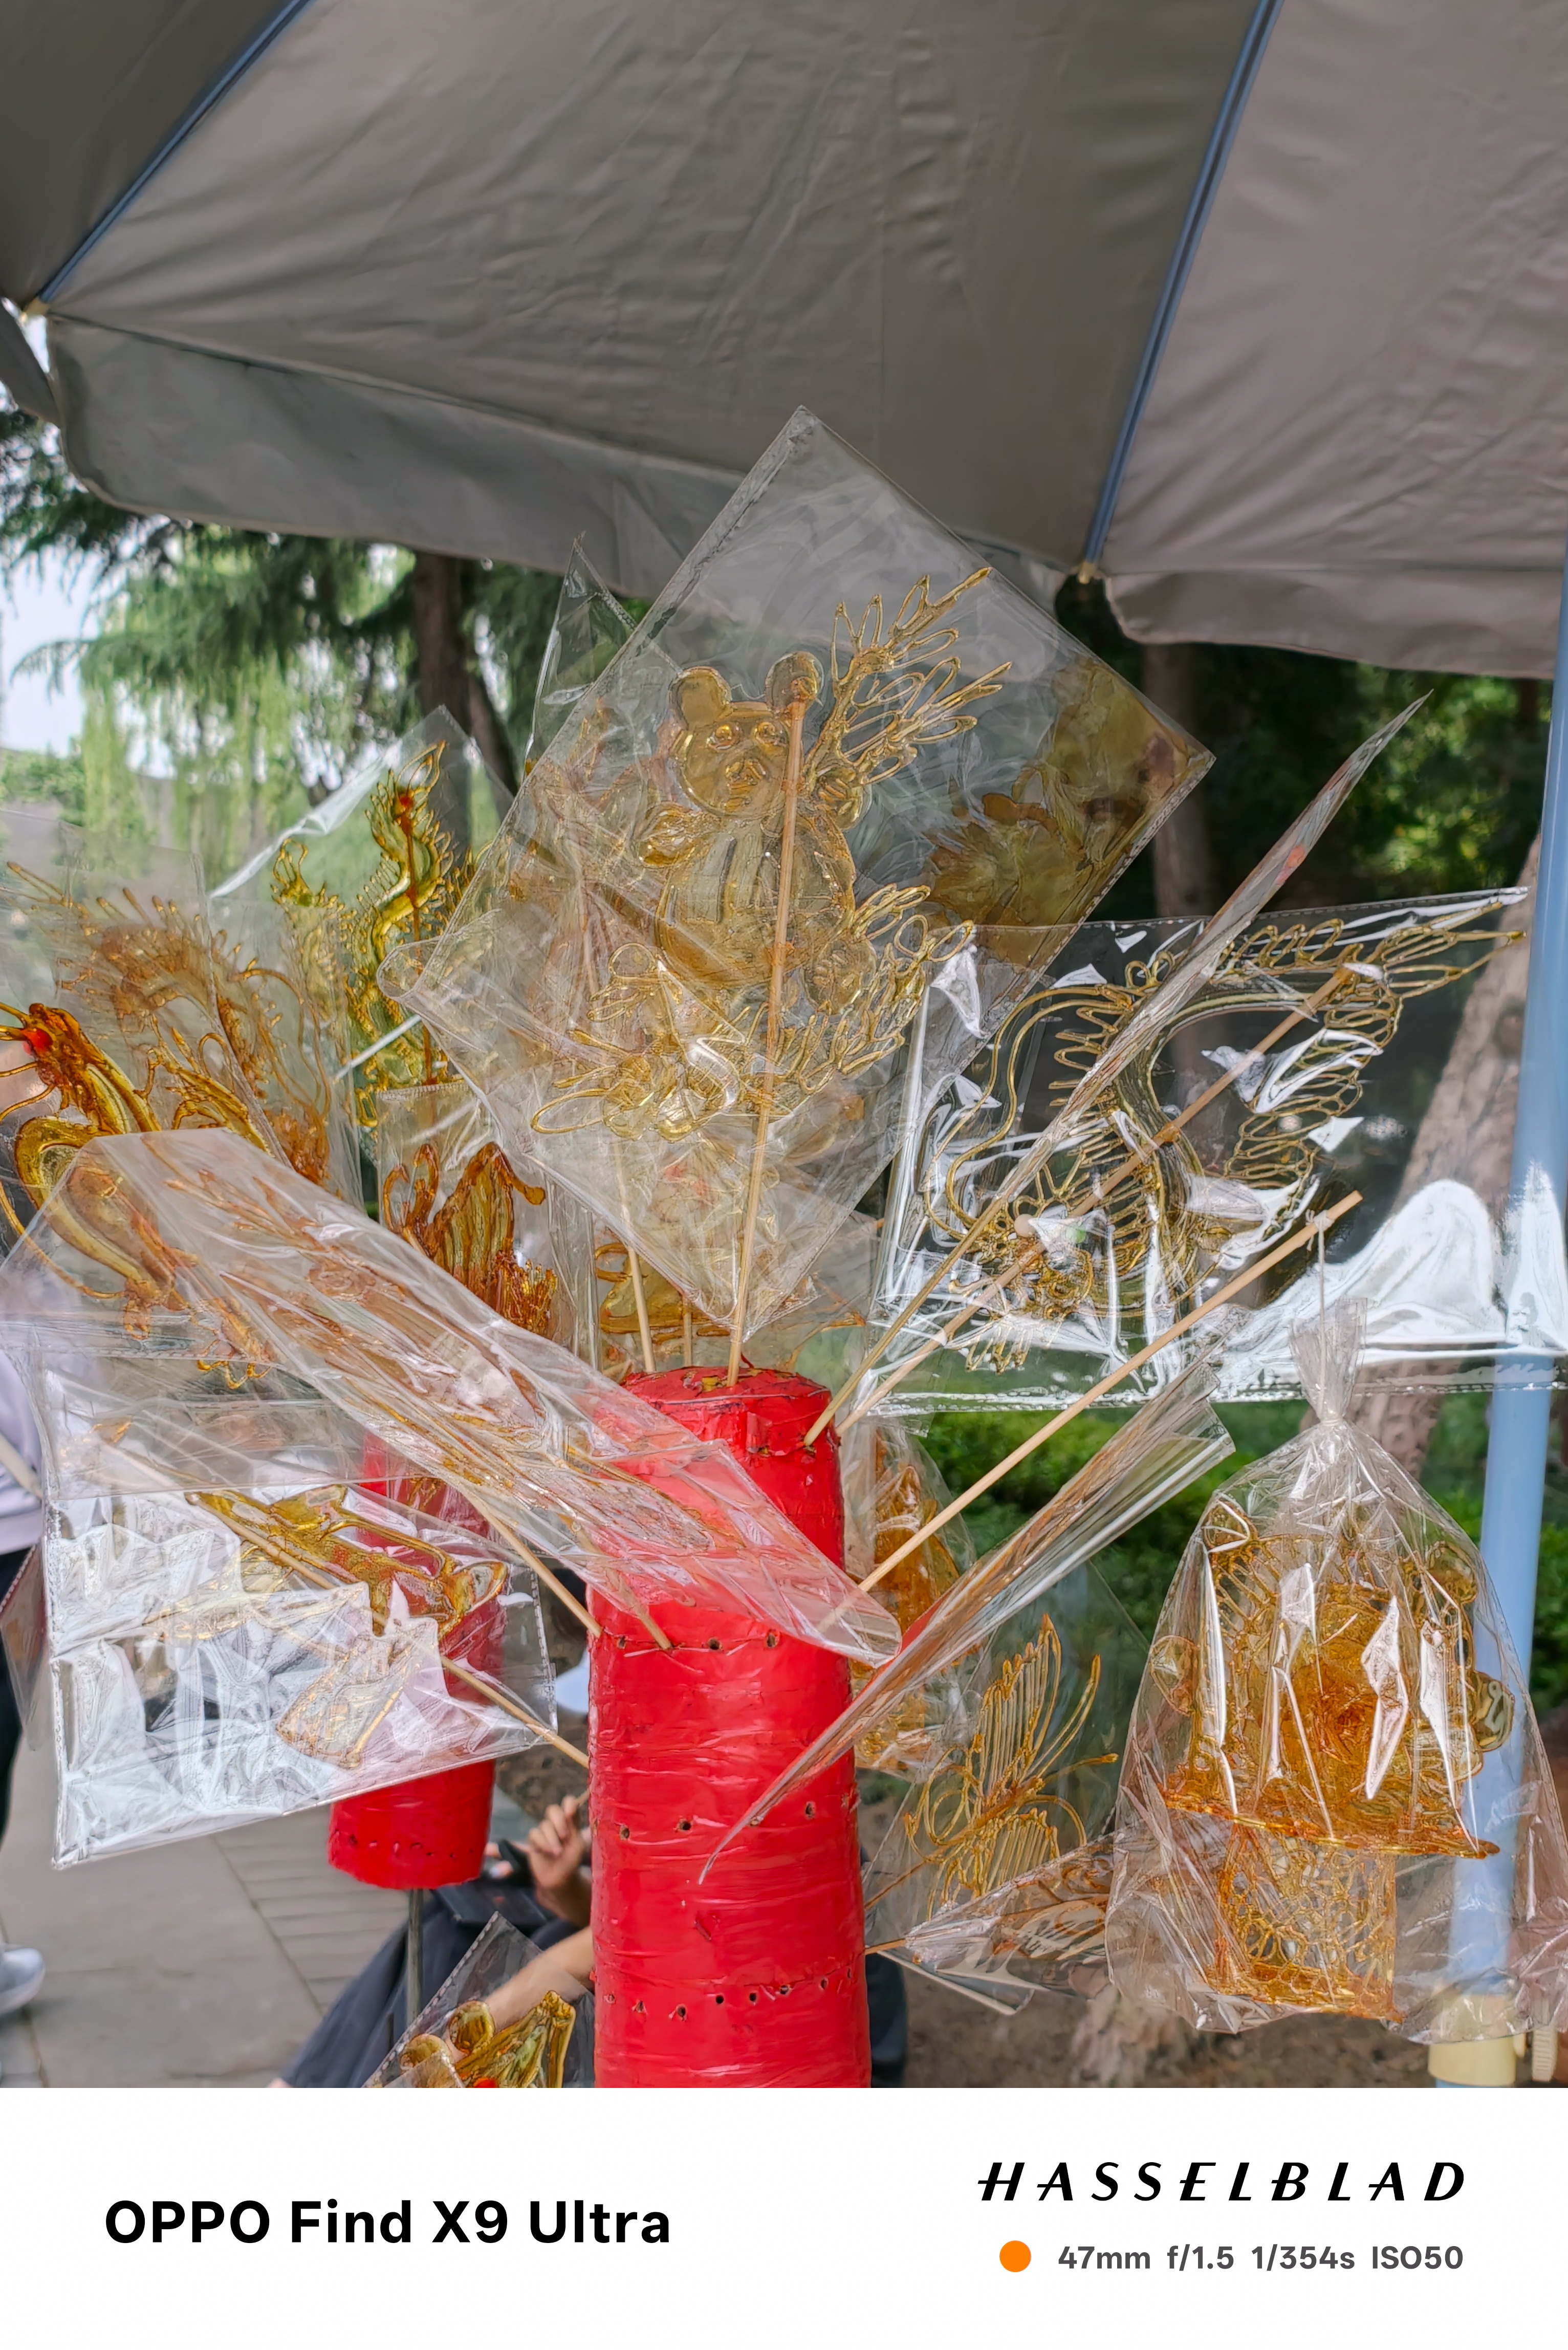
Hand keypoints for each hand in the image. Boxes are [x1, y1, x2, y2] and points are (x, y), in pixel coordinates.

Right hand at [527, 1794, 589, 1922]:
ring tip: (558, 1852)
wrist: (560, 1880)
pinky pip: (535, 1833)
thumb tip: (569, 1809)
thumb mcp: (577, 1843)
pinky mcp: (534, 1841)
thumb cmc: (572, 1861)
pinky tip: (549, 1852)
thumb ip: (574, 1826)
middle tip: (565, 1836)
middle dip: (559, 1821)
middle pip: (552, 1809)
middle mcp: (556, 1824)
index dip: (568, 1803)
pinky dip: (543, 1842)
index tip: (570, 1813)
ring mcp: (544, 1832)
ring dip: (552, 1838)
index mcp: (570, 1822)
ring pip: (545, 1824)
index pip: (568, 1803)